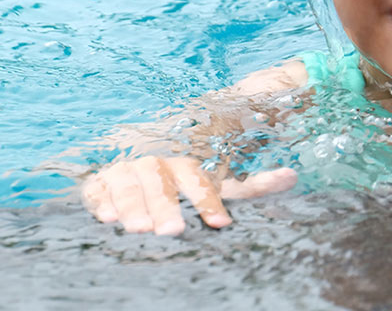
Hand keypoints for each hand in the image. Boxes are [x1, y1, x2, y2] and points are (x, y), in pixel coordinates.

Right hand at [81, 156, 297, 234]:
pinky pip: (98, 189)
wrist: (138, 159)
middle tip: (173, 231)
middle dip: (167, 205)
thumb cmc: (187, 183)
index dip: (209, 200)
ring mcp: (126, 169)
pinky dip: (102, 201)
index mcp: (186, 162)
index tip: (221, 224)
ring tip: (139, 230)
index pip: (199, 178)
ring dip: (134, 205)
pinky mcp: (99, 181)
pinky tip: (107, 218)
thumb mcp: (220, 182)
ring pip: (130, 184)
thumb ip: (253, 184)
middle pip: (161, 181)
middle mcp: (156, 162)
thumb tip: (292, 176)